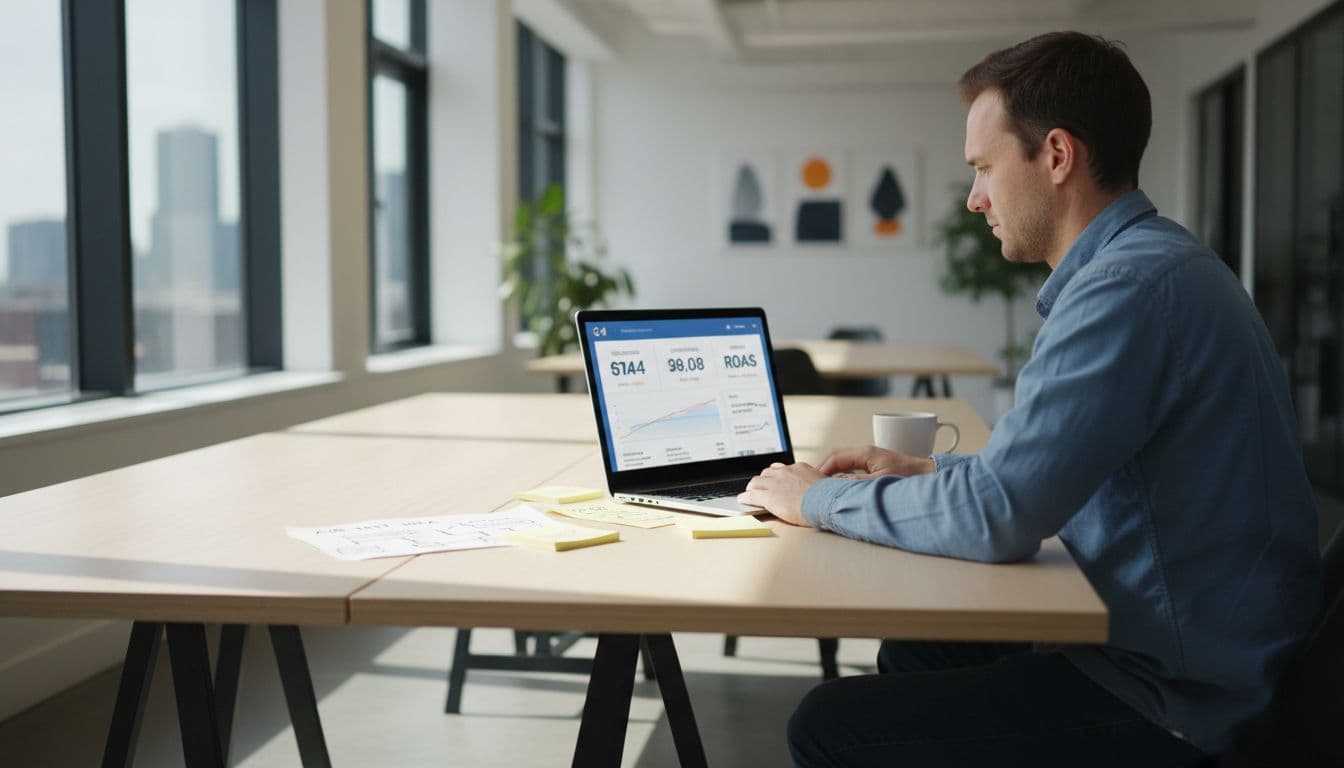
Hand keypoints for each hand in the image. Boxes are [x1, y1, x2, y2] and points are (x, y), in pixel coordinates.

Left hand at [737, 462, 824, 526]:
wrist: (825, 502)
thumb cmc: (827, 497)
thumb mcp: (821, 483)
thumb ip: (813, 481)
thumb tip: (814, 486)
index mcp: (798, 468)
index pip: (780, 468)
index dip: (774, 476)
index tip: (773, 479)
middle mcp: (784, 473)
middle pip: (766, 473)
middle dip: (762, 481)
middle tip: (760, 487)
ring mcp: (775, 484)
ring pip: (756, 482)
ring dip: (752, 488)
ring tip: (749, 493)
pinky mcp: (768, 496)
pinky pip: (751, 495)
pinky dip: (745, 498)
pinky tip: (742, 500)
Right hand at [816, 446, 935, 478]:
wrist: (927, 476)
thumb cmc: (908, 477)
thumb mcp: (879, 482)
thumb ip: (855, 482)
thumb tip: (835, 482)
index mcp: (865, 453)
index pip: (835, 457)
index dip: (821, 469)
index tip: (813, 481)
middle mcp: (865, 453)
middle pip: (836, 457)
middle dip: (822, 469)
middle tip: (812, 483)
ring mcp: (869, 458)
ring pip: (843, 462)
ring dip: (832, 472)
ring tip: (823, 486)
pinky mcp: (874, 466)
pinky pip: (851, 467)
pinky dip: (841, 475)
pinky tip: (840, 486)